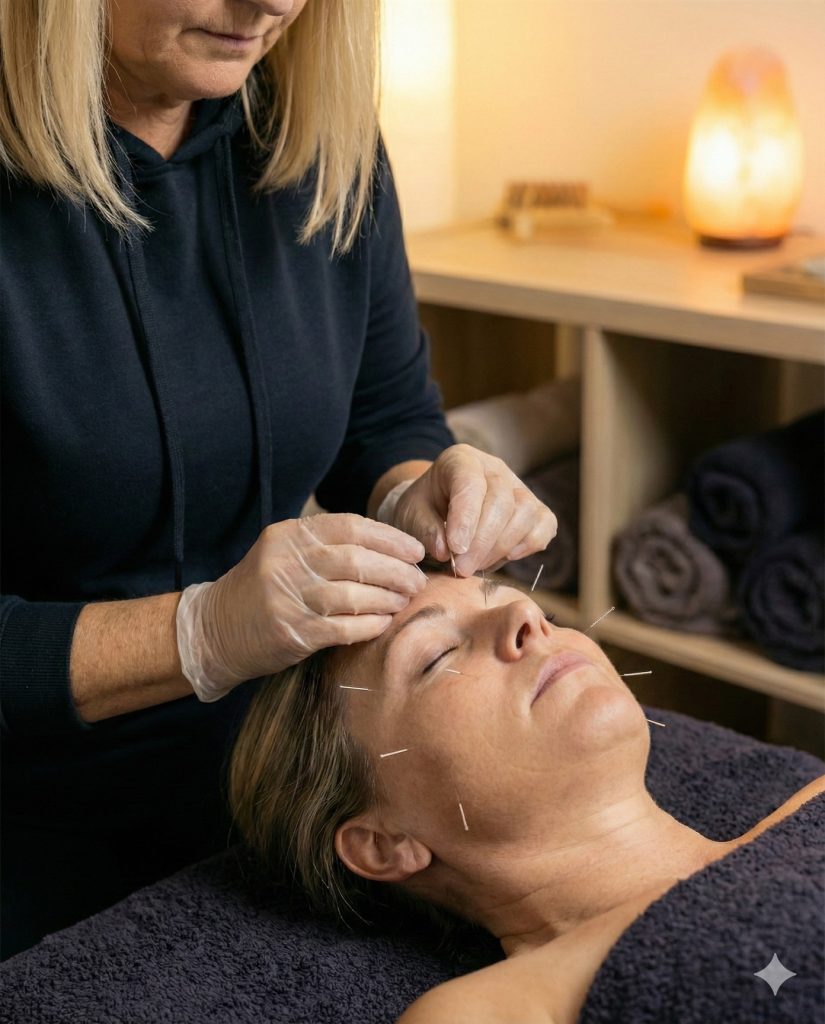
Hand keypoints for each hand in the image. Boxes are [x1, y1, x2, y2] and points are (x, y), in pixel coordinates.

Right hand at [176, 514, 425, 699]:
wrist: (215, 629)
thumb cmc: (263, 588)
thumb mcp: (285, 552)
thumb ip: (326, 543)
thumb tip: (389, 544)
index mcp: (289, 535)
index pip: (350, 527)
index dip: (390, 538)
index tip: (415, 550)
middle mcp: (288, 562)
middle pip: (358, 560)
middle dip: (396, 570)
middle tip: (417, 580)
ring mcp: (289, 599)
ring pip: (354, 594)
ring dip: (389, 598)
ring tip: (405, 600)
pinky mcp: (293, 633)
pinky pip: (345, 627)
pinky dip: (371, 624)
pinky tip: (385, 622)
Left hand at [389, 444, 557, 576]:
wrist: (437, 509)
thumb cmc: (423, 509)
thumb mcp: (411, 515)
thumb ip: (424, 529)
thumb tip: (446, 550)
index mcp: (461, 460)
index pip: (471, 484)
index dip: (466, 519)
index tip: (455, 550)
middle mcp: (495, 468)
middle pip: (502, 500)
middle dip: (483, 542)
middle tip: (463, 569)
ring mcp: (519, 487)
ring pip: (526, 513)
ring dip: (502, 547)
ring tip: (477, 566)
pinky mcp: (534, 508)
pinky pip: (544, 525)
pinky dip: (529, 545)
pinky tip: (506, 557)